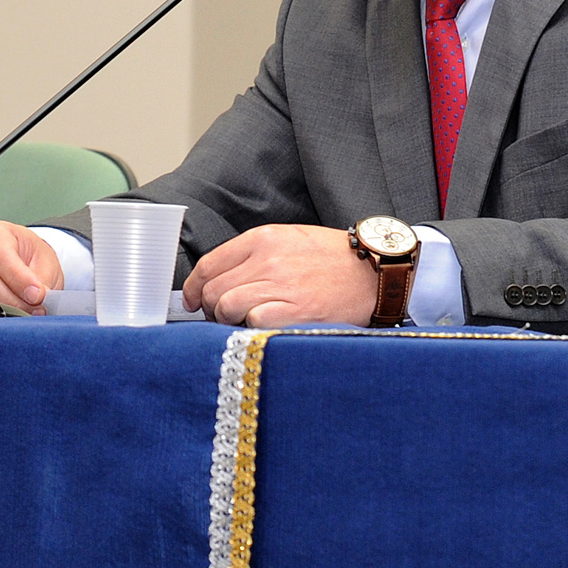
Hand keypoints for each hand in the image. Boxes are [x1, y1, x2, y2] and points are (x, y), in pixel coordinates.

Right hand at [0, 221, 64, 311]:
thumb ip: (41, 280)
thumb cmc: (30, 257)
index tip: (37, 296)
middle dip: (11, 301)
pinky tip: (4, 317)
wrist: (22, 263)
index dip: (18, 279)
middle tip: (35, 310)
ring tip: (22, 314)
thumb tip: (36, 298)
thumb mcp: (45, 262)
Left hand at [182, 224, 376, 327]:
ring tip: (242, 322)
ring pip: (225, 307)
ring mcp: (279, 286)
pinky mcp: (292, 312)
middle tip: (221, 316)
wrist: (375, 274)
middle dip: (209, 307)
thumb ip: (254, 254)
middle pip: (211, 289)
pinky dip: (251, 328)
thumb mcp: (292, 239)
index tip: (192, 300)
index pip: (208, 265)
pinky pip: (251, 323)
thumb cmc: (334, 259)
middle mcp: (267, 260)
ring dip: (228, 320)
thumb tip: (219, 279)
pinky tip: (264, 326)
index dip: (192, 287)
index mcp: (264, 238)